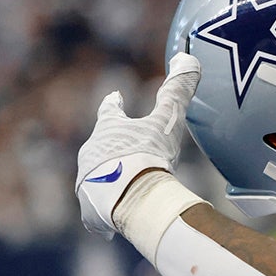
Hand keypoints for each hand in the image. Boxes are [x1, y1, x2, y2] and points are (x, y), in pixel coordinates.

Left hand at [76, 52, 199, 237]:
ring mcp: (88, 180)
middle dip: (111, 146)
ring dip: (109, 179)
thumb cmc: (147, 154)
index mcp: (109, 129)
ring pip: (97, 177)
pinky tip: (114, 216)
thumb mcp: (166, 122)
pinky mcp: (90, 207)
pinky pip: (98, 208)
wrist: (130, 196)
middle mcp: (92, 151)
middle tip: (123, 150)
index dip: (113, 104)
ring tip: (122, 187)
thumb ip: (176, 93)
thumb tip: (188, 59)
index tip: (114, 96)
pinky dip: (107, 208)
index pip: (109, 110)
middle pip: (100, 145)